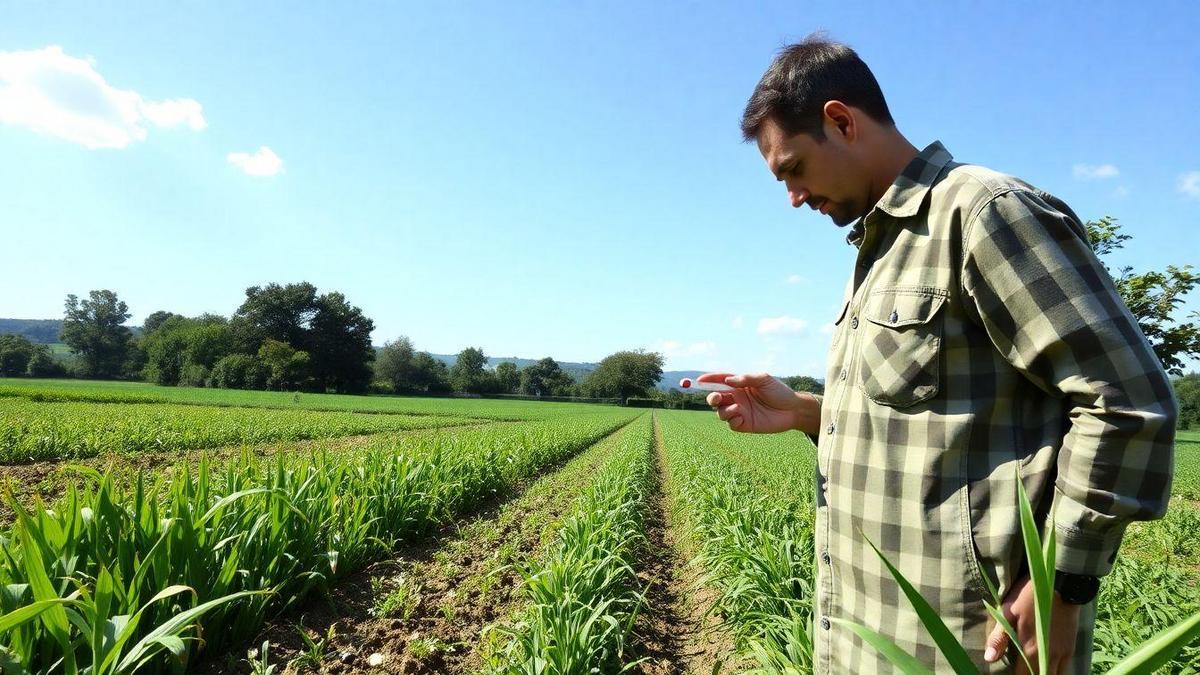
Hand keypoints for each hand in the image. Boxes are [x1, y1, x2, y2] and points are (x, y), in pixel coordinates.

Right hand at [701, 372, 817, 433]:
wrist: (793, 410)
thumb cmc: (779, 391)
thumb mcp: (764, 379)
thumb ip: (746, 379)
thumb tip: (728, 381)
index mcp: (739, 385)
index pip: (719, 381)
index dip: (708, 380)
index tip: (699, 380)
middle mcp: (737, 398)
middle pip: (715, 398)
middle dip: (711, 398)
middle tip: (716, 398)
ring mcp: (740, 411)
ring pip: (721, 412)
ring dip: (724, 410)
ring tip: (737, 408)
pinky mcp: (744, 424)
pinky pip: (731, 424)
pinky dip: (732, 420)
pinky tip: (740, 417)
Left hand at [984, 575, 1080, 673]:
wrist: (1063, 584)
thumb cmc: (1030, 597)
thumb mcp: (1008, 612)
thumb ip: (999, 638)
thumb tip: (989, 659)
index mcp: (1031, 651)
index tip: (1008, 673)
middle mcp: (1049, 656)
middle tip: (1020, 671)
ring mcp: (1062, 653)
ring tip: (1030, 670)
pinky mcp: (1071, 647)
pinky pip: (1064, 669)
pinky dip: (1055, 672)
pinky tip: (1046, 668)